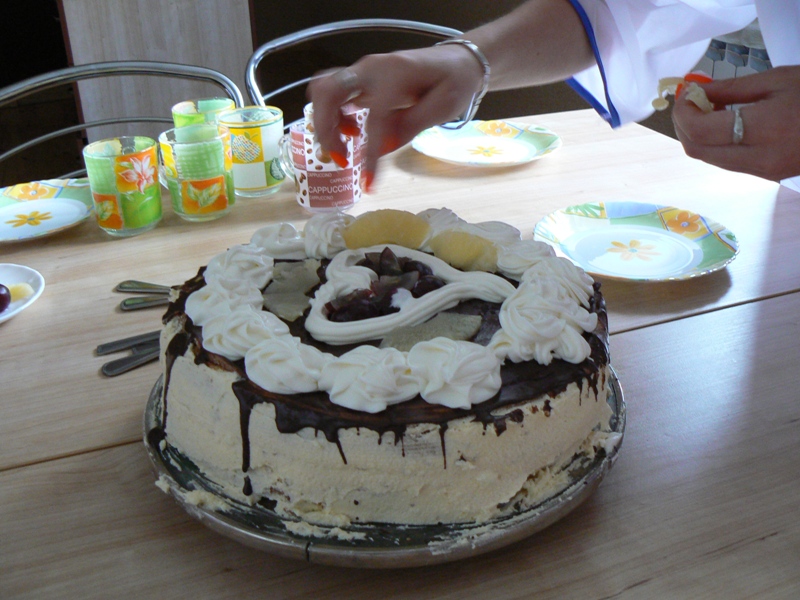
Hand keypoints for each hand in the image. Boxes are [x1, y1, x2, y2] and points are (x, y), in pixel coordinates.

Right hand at [306, 44, 484, 190]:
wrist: (455, 61)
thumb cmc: (453, 84)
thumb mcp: (442, 107)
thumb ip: (411, 124)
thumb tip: (382, 148)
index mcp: (395, 75)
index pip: (374, 117)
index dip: (369, 154)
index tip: (369, 184)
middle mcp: (371, 68)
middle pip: (328, 91)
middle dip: (326, 130)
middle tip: (342, 159)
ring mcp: (363, 71)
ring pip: (324, 90)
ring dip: (326, 123)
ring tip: (346, 144)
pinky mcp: (360, 80)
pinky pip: (332, 92)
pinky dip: (332, 115)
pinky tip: (352, 131)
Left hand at [672, 66, 799, 180]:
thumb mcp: (778, 80)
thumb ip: (732, 89)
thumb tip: (696, 92)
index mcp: (764, 129)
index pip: (700, 131)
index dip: (683, 111)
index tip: (686, 92)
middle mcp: (759, 159)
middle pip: (698, 151)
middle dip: (683, 125)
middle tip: (689, 101)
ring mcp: (763, 172)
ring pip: (710, 159)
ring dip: (697, 135)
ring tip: (706, 108)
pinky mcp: (768, 176)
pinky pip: (728, 162)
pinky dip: (714, 143)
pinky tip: (722, 122)